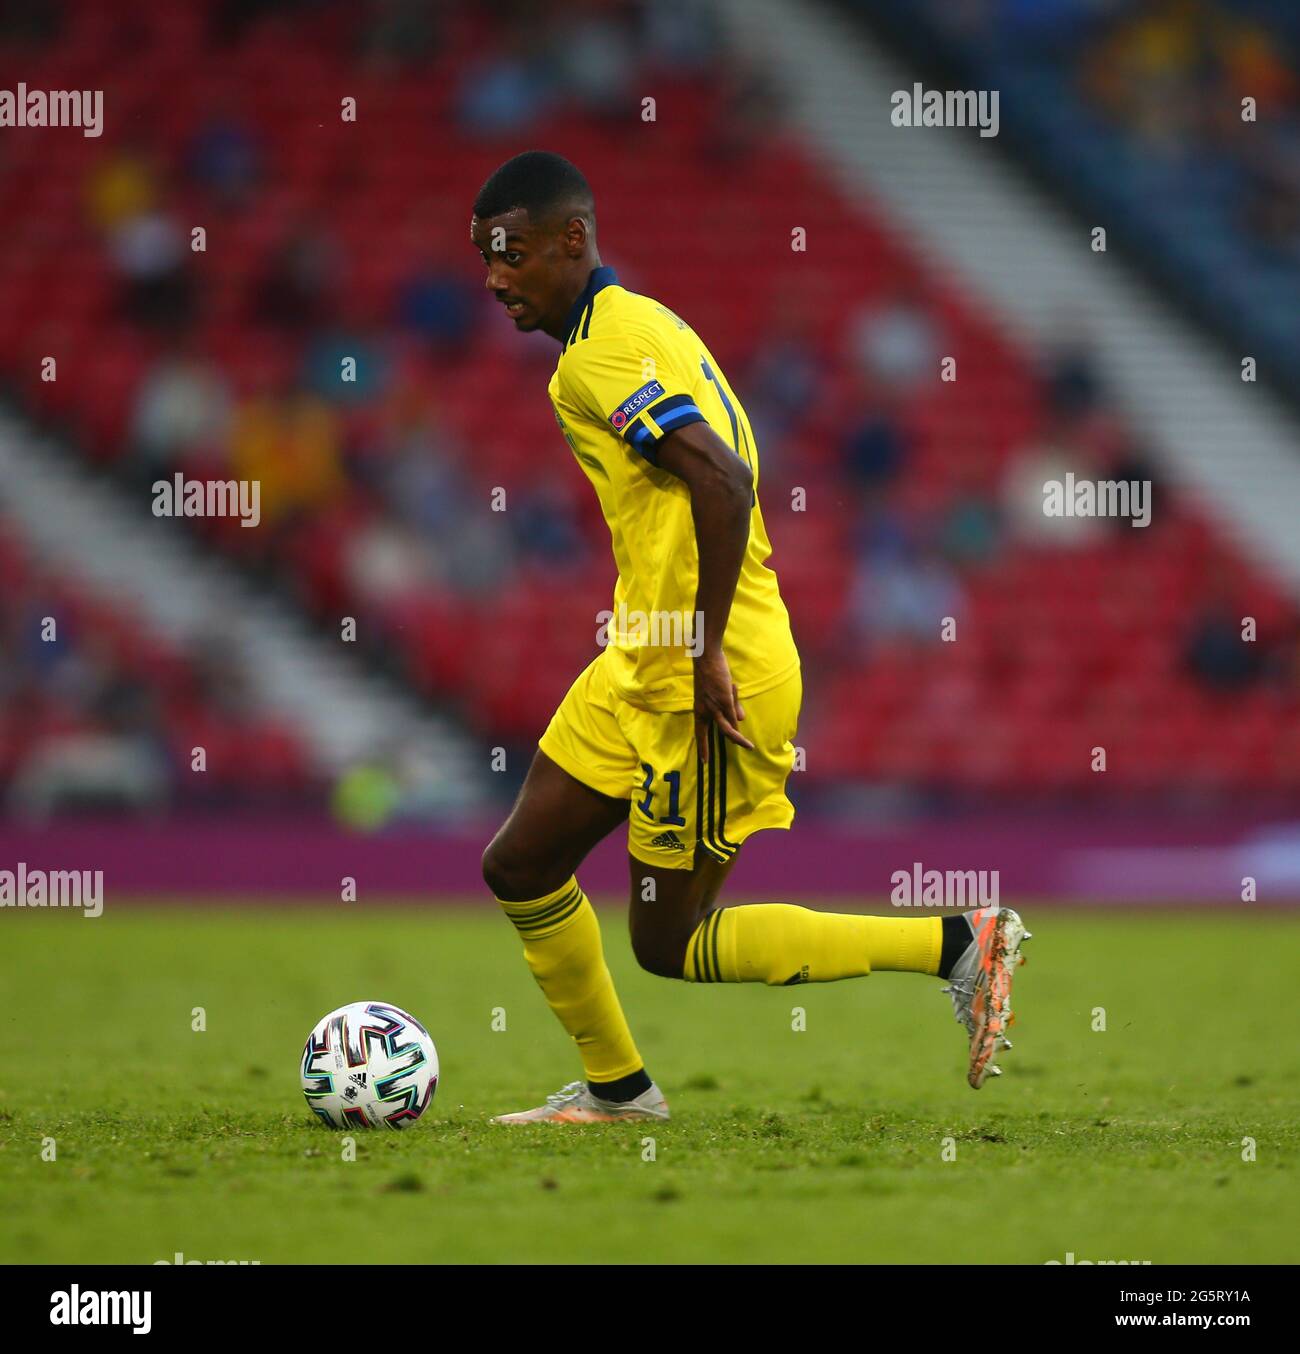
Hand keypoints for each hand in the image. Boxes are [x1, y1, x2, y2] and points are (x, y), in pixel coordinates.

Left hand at [694, 647, 753, 762]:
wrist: (707, 657)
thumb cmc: (712, 672)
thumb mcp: (719, 693)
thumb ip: (730, 707)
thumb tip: (740, 720)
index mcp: (700, 709)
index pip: (699, 732)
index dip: (701, 746)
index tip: (703, 761)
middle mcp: (704, 710)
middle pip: (711, 733)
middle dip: (709, 748)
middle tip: (710, 761)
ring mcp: (714, 706)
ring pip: (726, 728)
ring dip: (738, 739)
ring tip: (749, 746)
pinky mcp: (724, 699)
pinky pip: (732, 715)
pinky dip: (737, 720)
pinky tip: (742, 724)